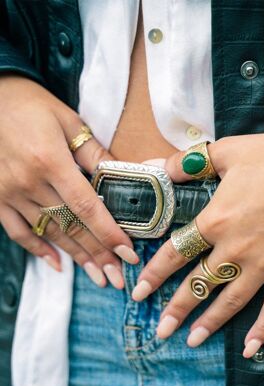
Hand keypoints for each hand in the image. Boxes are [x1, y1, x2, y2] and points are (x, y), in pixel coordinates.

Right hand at [0, 75, 138, 288]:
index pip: (87, 207)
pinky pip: (18, 231)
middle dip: (98, 255)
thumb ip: (94, 152)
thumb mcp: (68, 121)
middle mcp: (30, 183)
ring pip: (50, 233)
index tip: (127, 254)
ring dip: (75, 258)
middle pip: (71, 226)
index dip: (109, 233)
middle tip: (118, 278)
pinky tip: (57, 264)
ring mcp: (10, 193)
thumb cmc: (31, 105)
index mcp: (51, 161)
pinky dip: (37, 249)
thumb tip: (122, 176)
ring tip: (97, 277)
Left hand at [134, 120, 263, 357]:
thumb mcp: (228, 152)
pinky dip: (262, 329)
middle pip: (198, 285)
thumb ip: (187, 163)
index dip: (154, 275)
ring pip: (231, 301)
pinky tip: (249, 347)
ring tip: (192, 341)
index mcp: (217, 220)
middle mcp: (236, 249)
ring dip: (210, 323)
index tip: (138, 294)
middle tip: (161, 330)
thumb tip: (155, 166)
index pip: (175, 254)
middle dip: (177, 310)